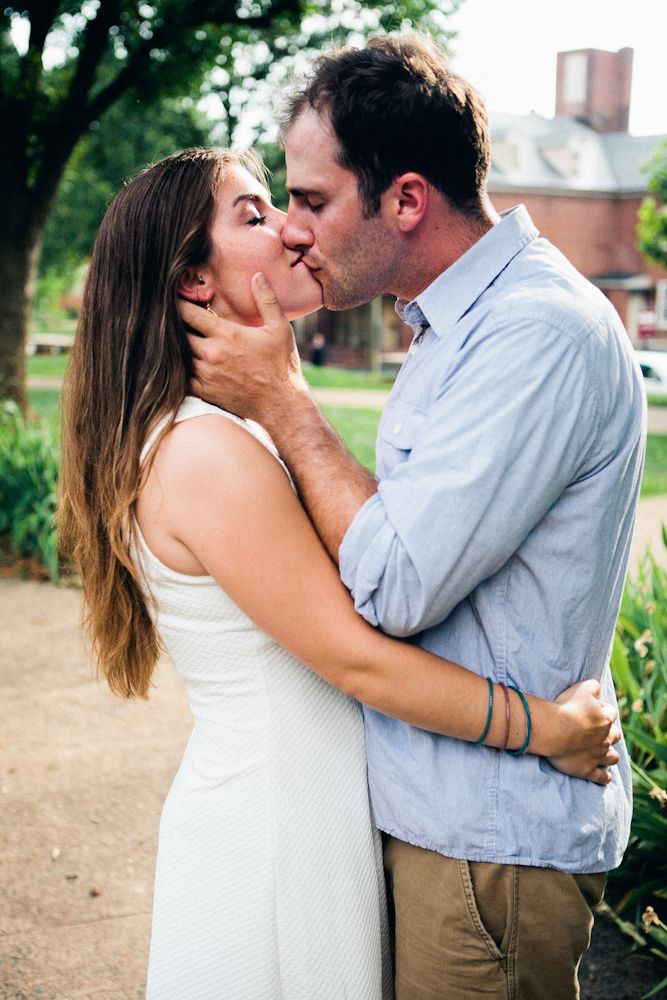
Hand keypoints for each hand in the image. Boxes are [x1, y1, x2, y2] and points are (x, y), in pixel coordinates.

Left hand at [178, 272, 308, 422]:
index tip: (175, 298)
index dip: (179, 303)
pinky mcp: (205, 391)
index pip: (188, 312)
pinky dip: (182, 368)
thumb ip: (266, 300)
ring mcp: (206, 374)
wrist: (281, 404)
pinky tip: (187, 361)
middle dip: (176, 325)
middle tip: (173, 318)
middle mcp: (211, 353)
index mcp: (226, 334)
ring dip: (179, 347)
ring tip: (177, 339)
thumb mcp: (280, 328)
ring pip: (180, 355)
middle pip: (179, 333)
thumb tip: (257, 275)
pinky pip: (183, 377)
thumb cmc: (282, 365)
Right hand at [547, 679, 620, 784]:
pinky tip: (606, 778)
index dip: (603, 711)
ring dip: (610, 756)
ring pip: (612, 757)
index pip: (611, 713)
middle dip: (610, 734)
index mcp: (605, 719)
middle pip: (615, 736)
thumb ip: (593, 687)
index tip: (593, 711)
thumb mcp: (582, 689)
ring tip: (605, 755)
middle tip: (599, 732)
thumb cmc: (567, 708)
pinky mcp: (588, 770)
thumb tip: (597, 688)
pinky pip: (601, 777)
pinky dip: (605, 778)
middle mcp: (605, 738)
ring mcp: (598, 755)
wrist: (555, 730)